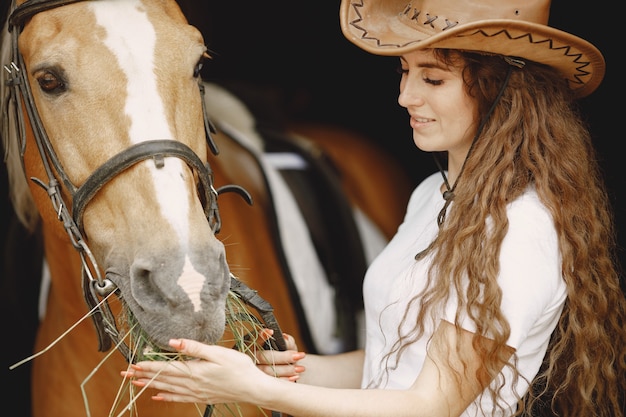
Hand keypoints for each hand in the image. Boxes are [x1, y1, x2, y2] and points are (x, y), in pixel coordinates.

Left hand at [120, 337, 303, 404]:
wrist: (253, 388)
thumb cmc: (239, 368)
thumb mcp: (218, 353)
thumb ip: (195, 347)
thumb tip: (173, 342)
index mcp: (195, 371)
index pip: (166, 368)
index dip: (148, 365)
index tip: (133, 363)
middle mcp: (192, 384)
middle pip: (163, 379)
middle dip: (143, 376)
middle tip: (125, 374)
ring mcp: (196, 392)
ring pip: (168, 389)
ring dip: (151, 385)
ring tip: (135, 384)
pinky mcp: (202, 397)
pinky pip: (179, 398)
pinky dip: (167, 397)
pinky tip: (158, 397)